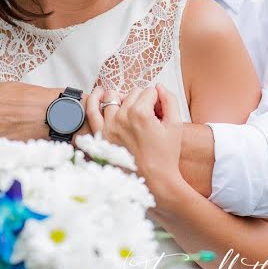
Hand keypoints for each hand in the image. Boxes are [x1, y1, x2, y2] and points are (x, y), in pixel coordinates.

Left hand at [101, 85, 186, 207]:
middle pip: (134, 93)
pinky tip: (99, 93)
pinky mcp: (101, 134)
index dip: (158, 100)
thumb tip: (159, 87)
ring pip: (114, 97)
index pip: (150, 92)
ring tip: (131, 106)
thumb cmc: (166, 155)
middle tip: (151, 117)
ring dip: (124, 99)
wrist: (155, 180)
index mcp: (140, 113)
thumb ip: (170, 100)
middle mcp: (121, 117)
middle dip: (143, 100)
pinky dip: (94, 99)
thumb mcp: (175, 125)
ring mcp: (109, 126)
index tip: (161, 113)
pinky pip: (91, 111)